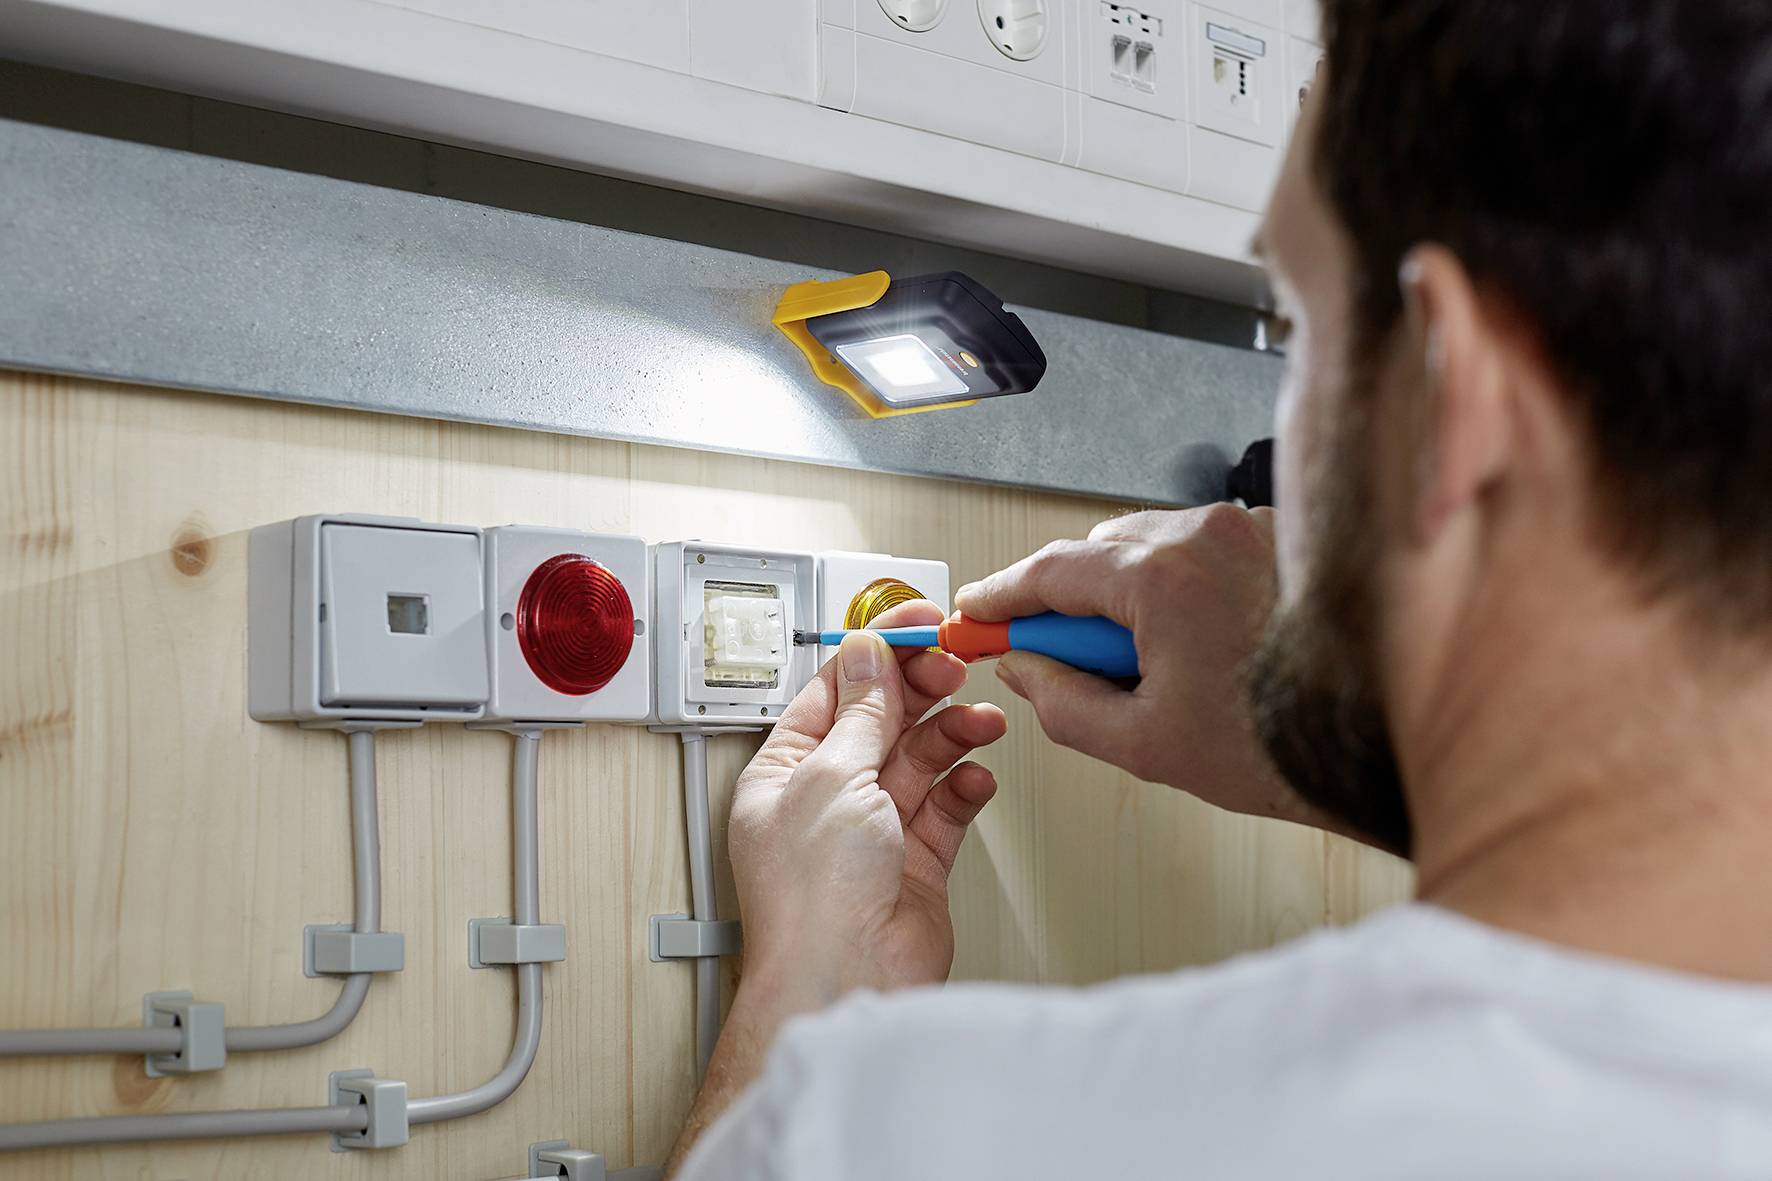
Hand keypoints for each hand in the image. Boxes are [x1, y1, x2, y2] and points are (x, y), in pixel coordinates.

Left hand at [666, 602, 1005, 1175]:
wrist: (846, 979)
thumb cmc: (812, 898)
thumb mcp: (830, 776)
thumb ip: (861, 713)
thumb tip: (867, 657)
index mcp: (785, 769)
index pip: (835, 690)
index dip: (878, 652)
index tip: (919, 624)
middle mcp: (827, 796)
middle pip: (882, 719)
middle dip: (922, 688)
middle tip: (958, 666)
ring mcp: (873, 829)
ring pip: (921, 759)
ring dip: (953, 733)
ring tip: (982, 723)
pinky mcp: (916, 861)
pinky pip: (946, 807)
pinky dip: (965, 786)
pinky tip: (976, 778)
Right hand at [954, 506, 1326, 828]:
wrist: (1381, 745)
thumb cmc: (1283, 746)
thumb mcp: (1145, 743)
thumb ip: (1062, 703)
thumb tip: (1025, 671)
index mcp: (1164, 576)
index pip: (1053, 570)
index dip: (1004, 596)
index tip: (978, 613)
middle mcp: (1207, 534)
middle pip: (1099, 551)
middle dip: (1069, 603)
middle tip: (1057, 660)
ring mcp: (1249, 530)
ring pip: (1149, 546)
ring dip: (1126, 595)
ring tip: (1150, 668)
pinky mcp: (1280, 539)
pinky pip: (1199, 550)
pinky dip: (1177, 586)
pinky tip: (1194, 647)